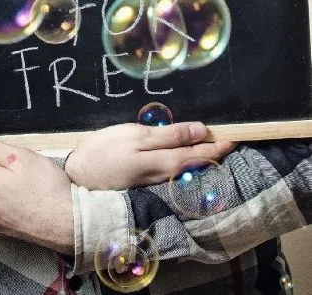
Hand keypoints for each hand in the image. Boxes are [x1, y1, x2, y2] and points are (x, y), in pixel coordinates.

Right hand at [65, 121, 234, 189]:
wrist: (77, 177)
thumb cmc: (104, 151)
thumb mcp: (136, 136)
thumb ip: (169, 135)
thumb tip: (201, 130)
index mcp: (165, 163)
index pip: (200, 154)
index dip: (218, 145)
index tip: (236, 137)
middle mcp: (164, 177)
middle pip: (195, 164)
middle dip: (214, 153)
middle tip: (232, 142)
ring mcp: (154, 183)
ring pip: (185, 170)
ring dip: (201, 159)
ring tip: (215, 148)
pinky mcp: (144, 184)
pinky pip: (173, 174)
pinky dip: (185, 165)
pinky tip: (187, 160)